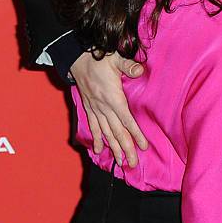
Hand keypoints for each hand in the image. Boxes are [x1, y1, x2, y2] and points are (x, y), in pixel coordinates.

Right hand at [70, 51, 148, 166]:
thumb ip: (128, 66)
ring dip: (113, 148)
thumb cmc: (99, 58)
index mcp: (112, 97)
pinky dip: (96, 139)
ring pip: (105, 132)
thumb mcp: (116, 59)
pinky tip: (98, 150)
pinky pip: (93, 126)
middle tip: (134, 163)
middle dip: (126, 148)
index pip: (126, 120)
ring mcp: (95, 109)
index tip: (143, 146)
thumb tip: (140, 70)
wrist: (77, 58)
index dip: (135, 134)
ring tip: (121, 161)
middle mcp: (103, 107)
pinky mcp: (89, 107)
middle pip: (117, 131)